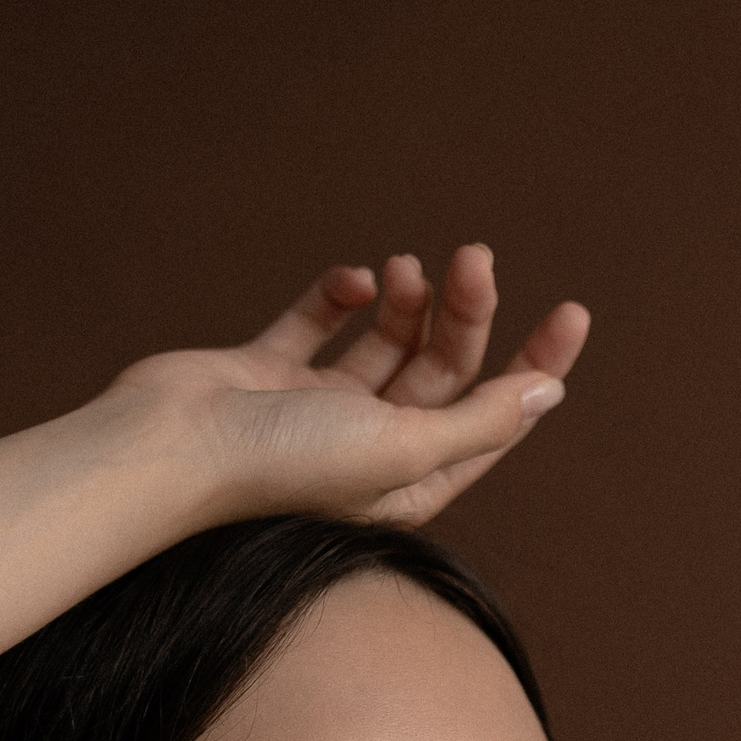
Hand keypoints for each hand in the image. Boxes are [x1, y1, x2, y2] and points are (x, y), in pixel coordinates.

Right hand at [106, 244, 588, 526]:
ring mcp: (314, 409)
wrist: (169, 450)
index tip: (571, 312)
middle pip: (440, 371)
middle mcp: (367, 449)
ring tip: (409, 266)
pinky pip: (317, 323)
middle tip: (474, 258)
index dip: (533, 369)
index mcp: (409, 483)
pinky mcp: (266, 371)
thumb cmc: (284, 464)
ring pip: (385, 341)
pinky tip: (352, 278)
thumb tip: (549, 393)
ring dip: (408, 298)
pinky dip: (339, 296)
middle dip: (464, 312)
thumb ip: (479, 421)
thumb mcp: (404, 447)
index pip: (491, 421)